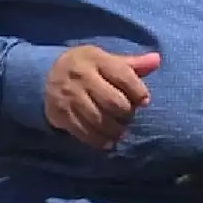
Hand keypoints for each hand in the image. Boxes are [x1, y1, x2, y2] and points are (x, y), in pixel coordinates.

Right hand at [43, 45, 160, 148]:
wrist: (46, 74)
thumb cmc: (87, 67)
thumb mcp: (107, 59)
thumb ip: (132, 64)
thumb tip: (157, 60)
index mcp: (96, 59)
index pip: (122, 74)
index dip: (138, 90)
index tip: (145, 101)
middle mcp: (81, 77)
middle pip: (112, 101)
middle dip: (126, 113)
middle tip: (130, 116)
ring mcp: (69, 96)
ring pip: (98, 119)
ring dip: (114, 130)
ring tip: (121, 131)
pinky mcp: (60, 114)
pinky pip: (83, 132)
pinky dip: (98, 141)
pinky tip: (108, 142)